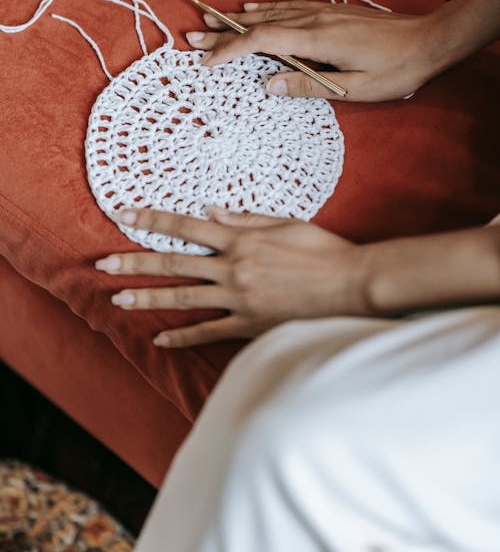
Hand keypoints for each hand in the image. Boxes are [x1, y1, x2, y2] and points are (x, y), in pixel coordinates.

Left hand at [95, 207, 370, 347]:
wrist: (351, 286)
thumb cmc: (322, 250)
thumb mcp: (285, 222)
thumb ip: (244, 219)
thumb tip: (210, 212)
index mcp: (240, 239)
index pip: (186, 226)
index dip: (152, 218)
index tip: (123, 213)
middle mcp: (233, 268)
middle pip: (173, 263)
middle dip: (135, 262)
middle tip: (103, 264)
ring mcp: (239, 299)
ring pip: (184, 298)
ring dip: (148, 298)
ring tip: (118, 300)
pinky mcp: (249, 324)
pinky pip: (209, 331)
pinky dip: (183, 335)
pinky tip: (161, 339)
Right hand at [186, 0, 442, 101]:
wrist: (429, 39)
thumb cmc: (395, 70)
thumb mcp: (353, 88)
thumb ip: (308, 86)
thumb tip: (267, 86)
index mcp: (316, 39)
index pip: (261, 41)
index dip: (230, 50)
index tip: (205, 61)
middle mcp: (313, 19)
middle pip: (258, 24)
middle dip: (222, 31)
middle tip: (191, 36)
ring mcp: (321, 12)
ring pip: (270, 13)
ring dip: (237, 19)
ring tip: (210, 20)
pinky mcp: (330, 10)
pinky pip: (288, 7)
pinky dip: (264, 10)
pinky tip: (252, 9)